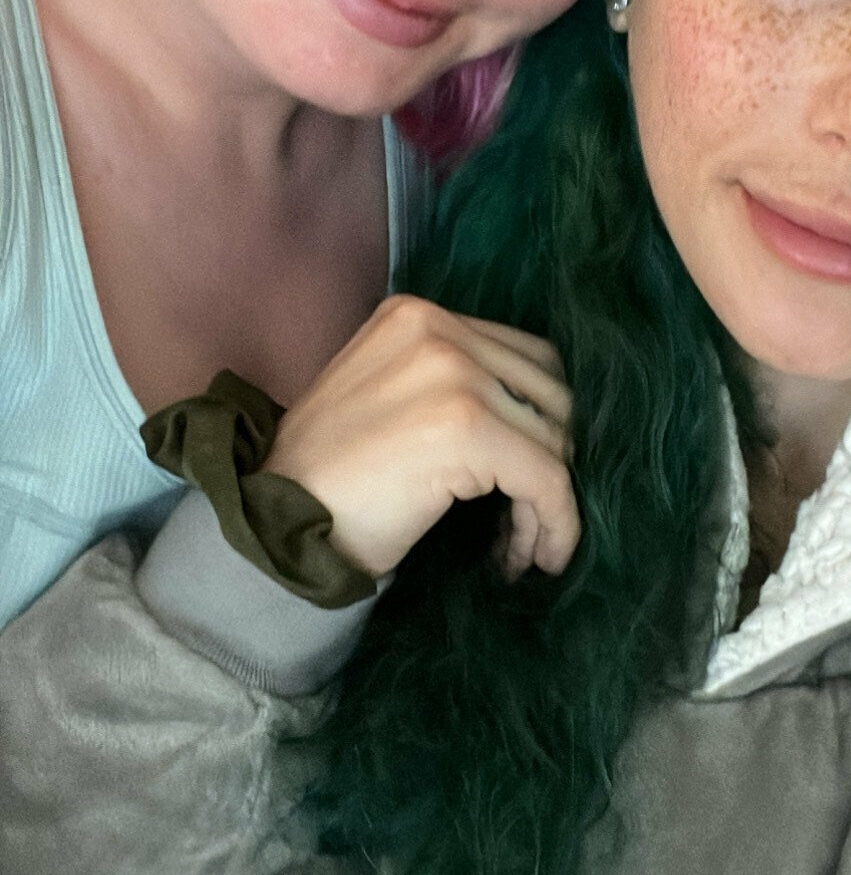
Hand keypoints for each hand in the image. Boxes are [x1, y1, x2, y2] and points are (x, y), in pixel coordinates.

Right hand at [265, 295, 579, 578]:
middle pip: (550, 394)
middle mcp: (438, 330)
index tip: (524, 482)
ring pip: (554, 440)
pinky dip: (555, 524)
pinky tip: (535, 559)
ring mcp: (454, 374)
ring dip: (550, 503)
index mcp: (416, 315)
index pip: (525, 360)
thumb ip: (451, 384)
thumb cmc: (329, 478)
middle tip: (524, 520)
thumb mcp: (388, 396)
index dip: (539, 424)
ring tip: (521, 548)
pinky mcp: (468, 427)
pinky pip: (548, 479)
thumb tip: (541, 422)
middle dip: (551, 462)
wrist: (272, 521)